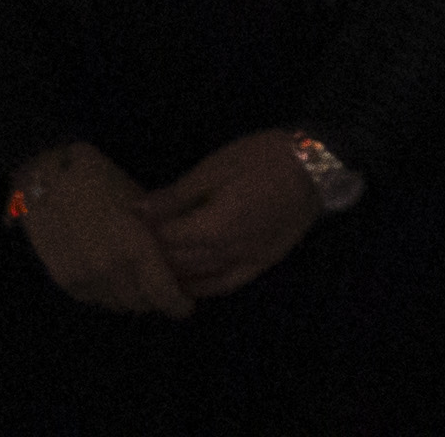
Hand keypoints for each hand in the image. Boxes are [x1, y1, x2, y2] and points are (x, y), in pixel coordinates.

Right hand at [11, 143, 193, 320]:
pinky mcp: (63, 281)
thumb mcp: (140, 202)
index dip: (178, 304)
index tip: (186, 305)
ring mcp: (83, 279)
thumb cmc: (101, 180)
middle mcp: (109, 270)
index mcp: (135, 247)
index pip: (162, 293)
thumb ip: (157, 234)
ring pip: (116, 305)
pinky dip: (108, 295)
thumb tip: (174, 258)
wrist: (46, 177)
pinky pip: (94, 299)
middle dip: (155, 301)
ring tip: (140, 286)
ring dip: (131, 299)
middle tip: (164, 292)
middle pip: (139, 304)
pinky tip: (114, 280)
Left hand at [135, 131, 327, 299]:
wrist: (318, 163)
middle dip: (154, 255)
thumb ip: (176, 195)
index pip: (166, 242)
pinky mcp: (263, 263)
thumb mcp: (216, 167)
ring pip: (200, 278)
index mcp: (214, 227)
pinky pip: (227, 284)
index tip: (127, 228)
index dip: (143, 236)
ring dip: (174, 275)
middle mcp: (228, 253)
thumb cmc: (263, 157)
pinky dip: (204, 287)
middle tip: (135, 246)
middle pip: (179, 263)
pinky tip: (189, 285)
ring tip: (153, 266)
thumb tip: (136, 211)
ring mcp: (248, 262)